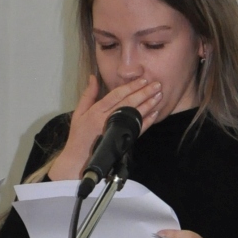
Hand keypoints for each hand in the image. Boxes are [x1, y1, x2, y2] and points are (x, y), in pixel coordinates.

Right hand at [44, 73, 161, 179]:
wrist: (78, 160)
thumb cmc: (78, 136)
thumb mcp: (79, 112)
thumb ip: (88, 95)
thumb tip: (93, 77)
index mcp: (96, 111)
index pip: (116, 95)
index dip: (130, 87)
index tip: (142, 79)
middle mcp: (107, 119)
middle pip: (128, 103)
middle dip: (144, 93)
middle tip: (156, 84)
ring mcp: (115, 130)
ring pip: (135, 115)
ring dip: (148, 105)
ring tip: (159, 95)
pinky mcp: (121, 140)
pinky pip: (137, 129)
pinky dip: (147, 121)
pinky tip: (155, 113)